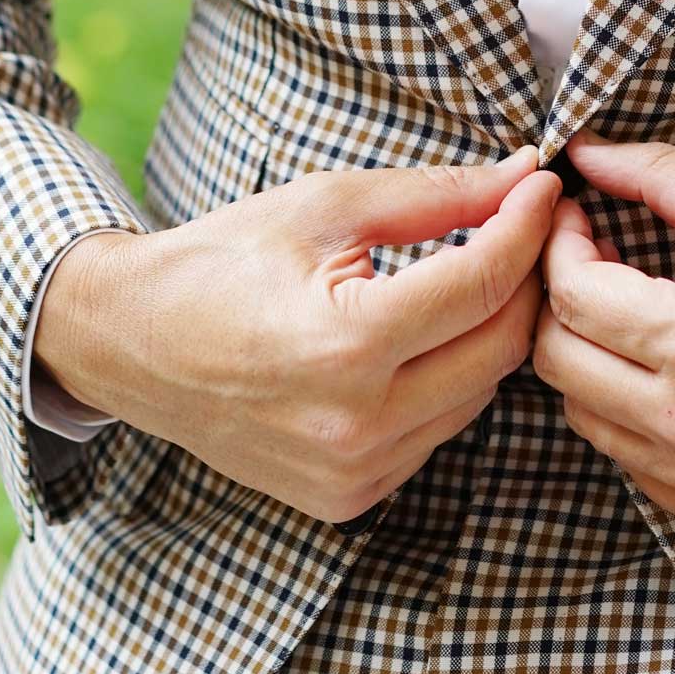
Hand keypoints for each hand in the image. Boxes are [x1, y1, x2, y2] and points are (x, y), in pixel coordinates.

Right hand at [34, 146, 562, 522]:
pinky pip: (439, 432)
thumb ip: (436, 195)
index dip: (526, 226)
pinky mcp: (350, 498)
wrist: (131, 343)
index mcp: (347, 344)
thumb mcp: (326, 207)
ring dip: (490, 332)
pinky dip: (448, 380)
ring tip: (475, 276)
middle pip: (501, 347)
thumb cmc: (223, 261)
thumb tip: (523, 176)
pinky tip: (423, 339)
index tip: (543, 186)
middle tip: (524, 226)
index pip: (482, 283)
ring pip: (480, 394)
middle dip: (524, 279)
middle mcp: (357, 424)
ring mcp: (355, 472)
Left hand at [532, 132, 674, 537]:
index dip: (560, 247)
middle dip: (561, 303)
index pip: (570, 295)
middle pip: (557, 361)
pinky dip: (633, 416)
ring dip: (592, 361)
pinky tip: (673, 377)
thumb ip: (661, 175)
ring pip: (584, 417)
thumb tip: (583, 153)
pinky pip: (633, 462)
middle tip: (596, 266)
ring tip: (635, 320)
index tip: (579, 221)